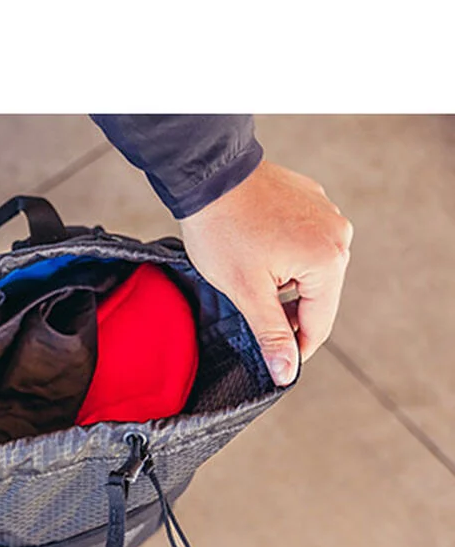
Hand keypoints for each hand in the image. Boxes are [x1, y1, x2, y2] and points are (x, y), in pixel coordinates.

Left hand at [179, 159, 352, 385]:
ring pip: (311, 269)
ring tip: (251, 276)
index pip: (319, 323)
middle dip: (288, 310)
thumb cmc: (223, 230)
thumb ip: (272, 334)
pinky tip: (257, 251)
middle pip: (319, 295)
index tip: (276, 362)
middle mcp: (338, 234)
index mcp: (329, 259)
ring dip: (285, 283)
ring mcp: (326, 213)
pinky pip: (304, 241)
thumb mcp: (247, 291)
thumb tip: (287, 372)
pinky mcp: (311, 200)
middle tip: (252, 313)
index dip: (295, 348)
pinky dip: (285, 255)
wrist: (208, 174)